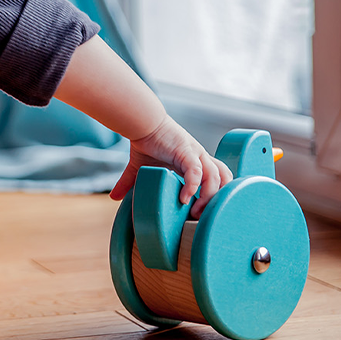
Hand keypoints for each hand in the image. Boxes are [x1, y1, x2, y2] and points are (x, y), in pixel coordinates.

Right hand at [109, 115, 231, 217]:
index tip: (203, 214)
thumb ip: (130, 183)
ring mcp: (196, 154)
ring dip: (207, 197)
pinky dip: (193, 186)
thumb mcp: (139, 168)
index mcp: (197, 163)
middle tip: (201, 216)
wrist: (141, 123)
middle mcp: (201, 158)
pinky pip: (196, 170)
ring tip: (194, 212)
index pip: (220, 179)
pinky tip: (184, 199)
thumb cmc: (145, 142)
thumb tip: (114, 197)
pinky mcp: (186, 151)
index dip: (217, 196)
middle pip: (226, 179)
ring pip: (215, 177)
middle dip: (218, 199)